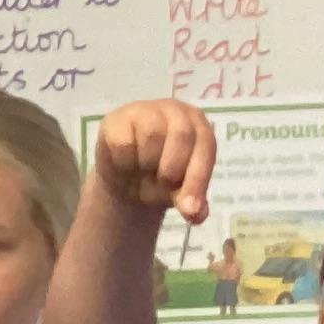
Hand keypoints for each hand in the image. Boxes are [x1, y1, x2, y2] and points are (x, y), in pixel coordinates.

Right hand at [92, 99, 216, 222]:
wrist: (125, 179)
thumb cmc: (160, 179)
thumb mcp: (180, 193)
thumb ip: (192, 202)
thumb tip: (196, 214)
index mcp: (199, 127)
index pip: (205, 147)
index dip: (197, 179)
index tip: (189, 210)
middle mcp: (176, 111)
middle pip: (181, 135)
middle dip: (171, 170)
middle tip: (162, 182)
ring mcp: (145, 109)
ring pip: (151, 136)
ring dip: (147, 165)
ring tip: (144, 170)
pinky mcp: (117, 119)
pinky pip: (124, 144)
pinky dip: (125, 163)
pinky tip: (125, 163)